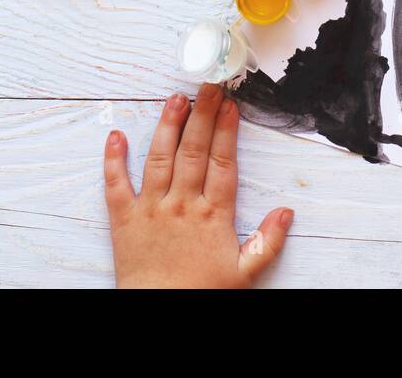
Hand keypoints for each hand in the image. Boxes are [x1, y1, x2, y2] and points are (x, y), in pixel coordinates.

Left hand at [104, 85, 293, 287]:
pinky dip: (113, 160)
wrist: (160, 315)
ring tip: (175, 99)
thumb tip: (287, 211)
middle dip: (202, 115)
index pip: (222, 162)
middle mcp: (182, 204)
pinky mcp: (124, 219)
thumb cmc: (201, 294)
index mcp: (213, 215)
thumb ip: (268, 242)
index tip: (231, 105)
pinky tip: (116, 136)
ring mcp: (151, 208)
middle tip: (208, 87)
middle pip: (193, 151)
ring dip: (167, 126)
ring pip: (159, 158)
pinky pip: (116, 185)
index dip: (227, 131)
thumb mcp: (245, 274)